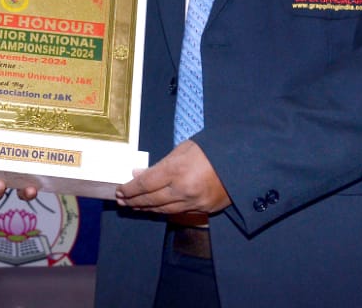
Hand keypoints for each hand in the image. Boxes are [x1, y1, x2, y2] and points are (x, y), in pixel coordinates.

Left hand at [115, 140, 230, 214]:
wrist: (242, 160)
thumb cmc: (210, 149)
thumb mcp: (182, 150)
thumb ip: (159, 165)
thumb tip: (138, 174)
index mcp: (176, 170)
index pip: (145, 184)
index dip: (129, 189)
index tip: (119, 190)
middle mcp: (184, 190)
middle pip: (151, 200)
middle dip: (133, 201)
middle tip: (121, 201)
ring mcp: (195, 202)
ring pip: (163, 210)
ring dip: (146, 208)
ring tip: (134, 207)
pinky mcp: (205, 209)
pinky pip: (179, 212)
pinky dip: (164, 211)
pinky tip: (155, 208)